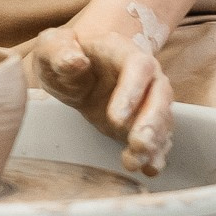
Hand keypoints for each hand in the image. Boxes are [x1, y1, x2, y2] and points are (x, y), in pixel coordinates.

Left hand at [28, 18, 174, 176]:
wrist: (76, 64)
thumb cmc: (64, 53)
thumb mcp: (53, 46)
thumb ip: (60, 51)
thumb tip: (75, 61)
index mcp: (122, 51)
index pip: (138, 66)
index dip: (132, 91)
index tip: (116, 117)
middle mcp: (145, 75)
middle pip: (160, 95)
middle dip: (153, 122)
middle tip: (138, 144)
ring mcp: (148, 99)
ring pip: (161, 119)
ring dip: (153, 143)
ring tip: (136, 162)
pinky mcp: (144, 121)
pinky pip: (158, 137)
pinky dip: (156, 154)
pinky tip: (149, 168)